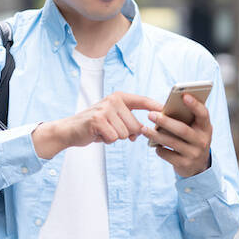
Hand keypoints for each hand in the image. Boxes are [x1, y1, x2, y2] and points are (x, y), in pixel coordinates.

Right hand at [32, 92, 162, 158]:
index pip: (143, 101)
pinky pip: (114, 138)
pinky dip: (106, 140)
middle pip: (136, 125)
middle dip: (126, 134)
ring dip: (115, 137)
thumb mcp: (113, 118)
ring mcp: (105, 109)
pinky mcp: (97, 120)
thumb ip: (129, 121)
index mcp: (119, 97)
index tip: (169, 111)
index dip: (157, 107)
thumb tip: (145, 131)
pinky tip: (97, 134)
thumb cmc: (94, 126)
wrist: (70, 130)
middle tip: (110, 130)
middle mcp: (113, 100)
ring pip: (125, 133)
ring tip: (102, 131)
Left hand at [142, 93, 211, 176]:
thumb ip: (185, 118)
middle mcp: (203, 141)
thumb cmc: (190, 139)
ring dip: (156, 135)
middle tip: (150, 114)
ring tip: (143, 129)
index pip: (203, 114)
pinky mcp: (185, 165)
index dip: (195, 105)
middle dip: (165, 121)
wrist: (197, 166)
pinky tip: (153, 145)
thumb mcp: (193, 129)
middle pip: (182, 130)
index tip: (184, 95)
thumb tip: (163, 108)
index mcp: (205, 128)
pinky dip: (159, 148)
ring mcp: (195, 154)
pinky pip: (168, 155)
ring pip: (172, 142)